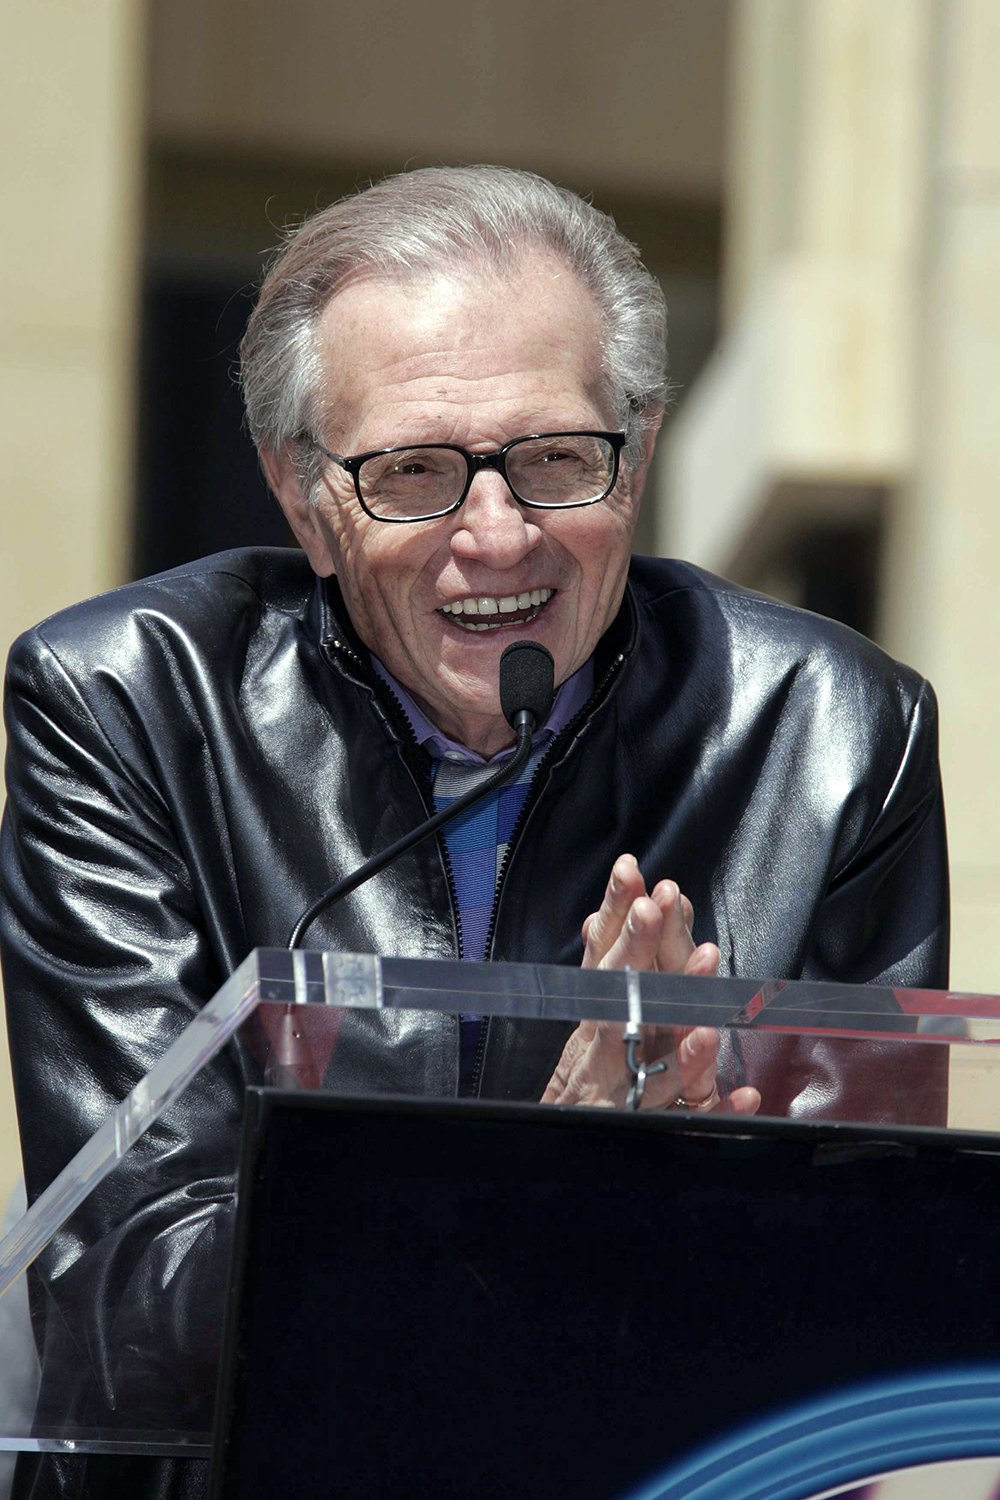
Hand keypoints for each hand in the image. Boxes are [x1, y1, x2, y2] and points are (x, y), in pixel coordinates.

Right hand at [540, 855, 759, 1113]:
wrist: (565, 1146)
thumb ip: (614, 962)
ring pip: (655, 1073)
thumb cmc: (592, 1074)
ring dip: (683, 1047)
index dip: (615, 915)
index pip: (602, 960)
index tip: (631, 872)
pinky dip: (718, 1112)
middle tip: (654, 910)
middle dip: (635, 953)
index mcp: (597, 1019)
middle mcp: (604, 1055)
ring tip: (708, 1018)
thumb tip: (630, 902)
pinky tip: (747, 1094)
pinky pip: (690, 1128)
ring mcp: (627, 1099)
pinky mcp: (652, 1136)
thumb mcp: (596, 1014)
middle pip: (618, 1003)